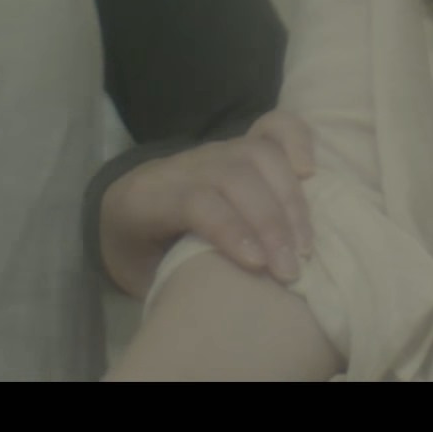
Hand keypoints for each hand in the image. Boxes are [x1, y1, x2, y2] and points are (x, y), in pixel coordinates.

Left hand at [100, 111, 317, 299]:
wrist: (122, 213)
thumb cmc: (138, 254)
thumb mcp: (142, 274)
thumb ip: (174, 278)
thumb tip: (222, 302)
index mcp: (147, 199)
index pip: (196, 201)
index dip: (231, 229)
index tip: (259, 267)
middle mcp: (183, 166)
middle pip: (235, 177)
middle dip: (271, 224)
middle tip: (290, 270)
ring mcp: (212, 151)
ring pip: (258, 156)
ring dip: (290, 200)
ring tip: (304, 244)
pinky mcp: (236, 145)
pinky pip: (271, 128)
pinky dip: (296, 141)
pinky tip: (309, 172)